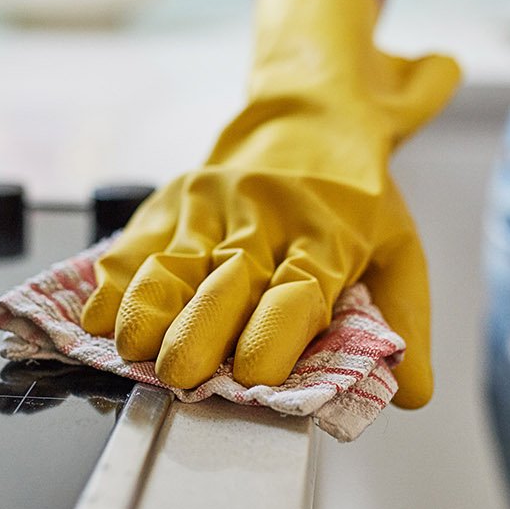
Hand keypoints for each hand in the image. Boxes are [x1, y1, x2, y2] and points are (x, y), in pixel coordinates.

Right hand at [80, 0, 459, 406]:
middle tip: (182, 375)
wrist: (309, 113)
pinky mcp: (174, 201)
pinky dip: (113, 283)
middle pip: (228, 279)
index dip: (275, 331)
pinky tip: (97, 318)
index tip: (255, 372)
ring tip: (133, 349)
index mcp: (326, 234)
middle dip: (200, 330)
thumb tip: (411, 395)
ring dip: (149, 307)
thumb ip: (403, 320)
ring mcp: (213, 206)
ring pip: (174, 261)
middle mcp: (265, 217)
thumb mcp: (398, 247)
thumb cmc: (353, 196)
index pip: (300, 288)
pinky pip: (137, 244)